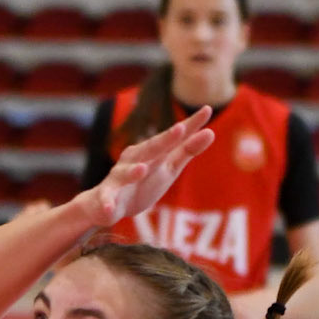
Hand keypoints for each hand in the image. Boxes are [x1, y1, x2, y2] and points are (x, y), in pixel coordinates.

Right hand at [81, 111, 214, 227]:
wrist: (107, 204)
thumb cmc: (143, 182)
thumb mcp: (169, 167)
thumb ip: (187, 151)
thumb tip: (211, 132)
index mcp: (151, 151)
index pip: (173, 137)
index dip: (190, 126)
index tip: (207, 110)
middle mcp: (134, 159)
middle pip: (151, 149)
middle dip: (164, 140)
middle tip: (180, 129)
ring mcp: (119, 177)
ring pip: (125, 173)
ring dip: (132, 171)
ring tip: (142, 169)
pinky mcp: (107, 197)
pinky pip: (107, 200)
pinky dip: (107, 203)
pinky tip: (108, 209)